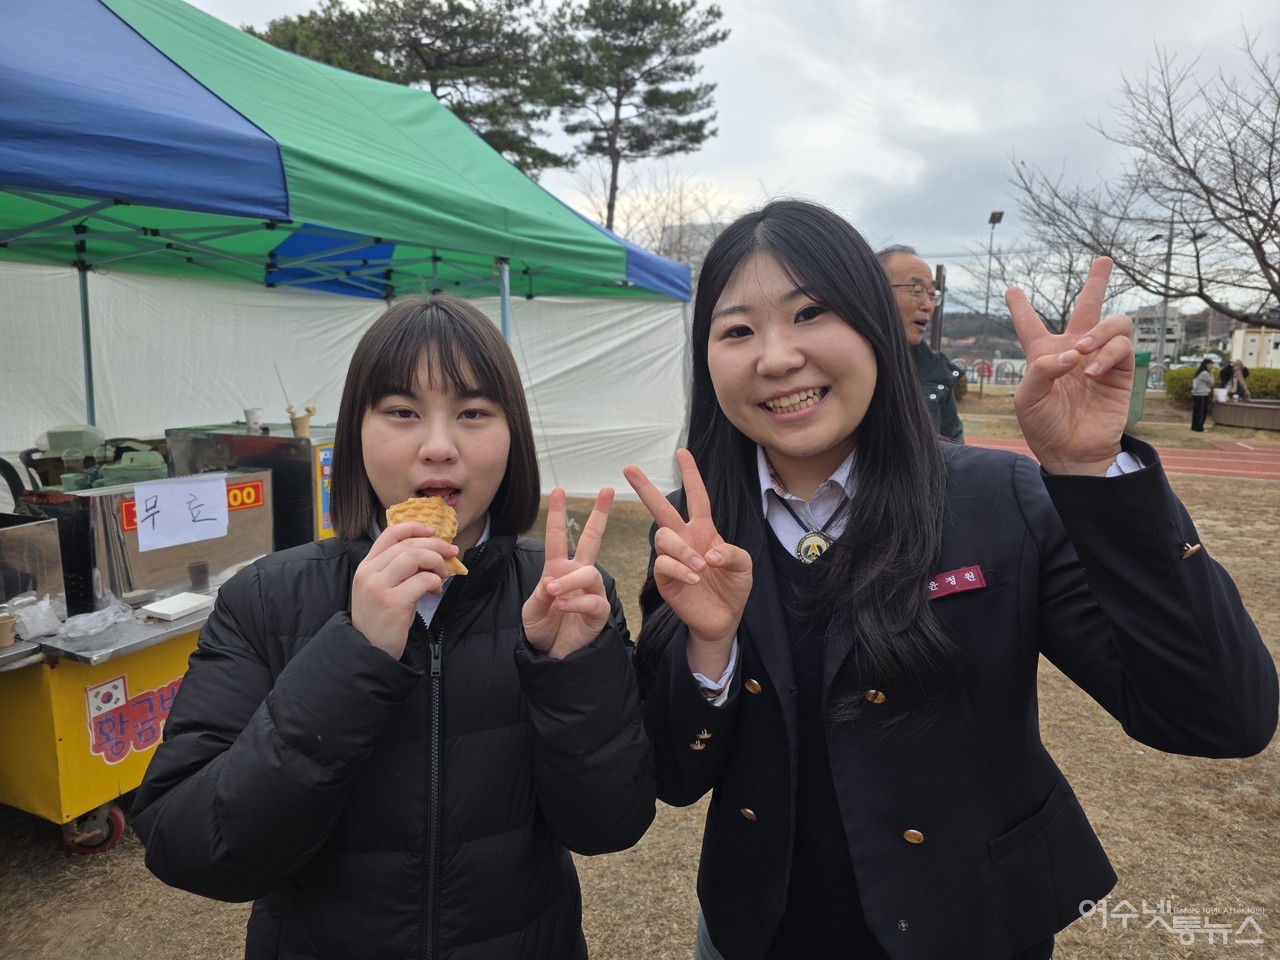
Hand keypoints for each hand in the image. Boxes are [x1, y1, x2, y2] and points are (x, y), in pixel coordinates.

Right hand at [351, 522, 456, 658]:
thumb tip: (430, 553)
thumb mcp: (381, 589)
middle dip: (435, 545)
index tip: (433, 530)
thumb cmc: (380, 620)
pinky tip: (435, 591)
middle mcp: (369, 573)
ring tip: (443, 574)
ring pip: (415, 557)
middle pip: (408, 545)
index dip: (414, 527)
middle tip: (451, 552)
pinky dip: (435, 581)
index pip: (390, 534)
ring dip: (436, 562)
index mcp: (366, 566)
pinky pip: (423, 580)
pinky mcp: (393, 602)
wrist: (369, 651)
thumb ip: (397, 570)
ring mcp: (379, 587)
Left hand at [522, 487, 614, 659]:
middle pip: (592, 540)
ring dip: (569, 581)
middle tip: (608, 491)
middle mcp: (578, 575)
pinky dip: (574, 602)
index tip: (559, 491)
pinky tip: (560, 606)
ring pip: (589, 573)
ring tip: (552, 592)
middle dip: (600, 515)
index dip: (557, 514)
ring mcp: (591, 592)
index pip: (558, 536)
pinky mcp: (599, 611)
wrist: (553, 655)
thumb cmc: (543, 629)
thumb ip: (540, 594)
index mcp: (558, 569)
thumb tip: (554, 582)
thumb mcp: (531, 609)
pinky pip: (593, 600)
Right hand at [623, 449, 751, 678]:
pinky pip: (663, 564)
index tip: (682, 453)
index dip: (690, 475)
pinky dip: (679, 568)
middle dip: (646, 488)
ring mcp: (672, 558)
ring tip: (700, 567)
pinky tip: (694, 577)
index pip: (696, 497)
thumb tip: (710, 553)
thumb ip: (733, 554)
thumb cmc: (733, 588)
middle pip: (662, 509)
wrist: (724, 619)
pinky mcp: (665, 578)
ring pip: (663, 537)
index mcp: (704, 531)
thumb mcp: (744, 566)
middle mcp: (685, 540)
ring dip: (681, 550)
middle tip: (629, 468)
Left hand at [1009, 257, 1133, 474]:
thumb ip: (1041, 369)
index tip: (1011, 289)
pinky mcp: (1120, 372)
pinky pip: (1122, 347)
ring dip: (1099, 331)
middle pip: (1086, 308)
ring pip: (1112, 323)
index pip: (1030, 324)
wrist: (1071, 451)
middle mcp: (1073, 351)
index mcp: (1043, 355)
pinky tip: (1091, 369)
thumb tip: (1072, 352)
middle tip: (1104, 260)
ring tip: (1084, 349)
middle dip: (1096, 283)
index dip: (1020, 307)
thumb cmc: (1044, 425)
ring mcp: (1099, 359)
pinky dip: (1107, 352)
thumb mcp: (1027, 398)